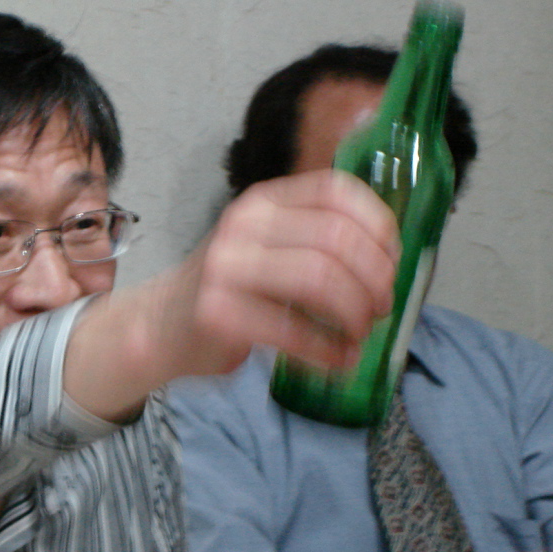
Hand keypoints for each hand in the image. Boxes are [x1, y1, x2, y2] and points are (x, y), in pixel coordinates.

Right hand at [64, 170, 398, 420]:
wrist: (161, 326)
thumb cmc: (228, 290)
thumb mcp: (268, 246)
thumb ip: (314, 239)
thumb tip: (389, 261)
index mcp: (263, 201)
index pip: (335, 191)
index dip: (377, 224)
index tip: (391, 260)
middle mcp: (243, 225)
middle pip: (335, 238)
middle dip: (374, 278)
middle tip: (380, 308)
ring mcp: (225, 267)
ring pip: (320, 279)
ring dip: (354, 313)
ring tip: (359, 334)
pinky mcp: (217, 313)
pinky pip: (292, 330)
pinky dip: (328, 350)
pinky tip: (339, 360)